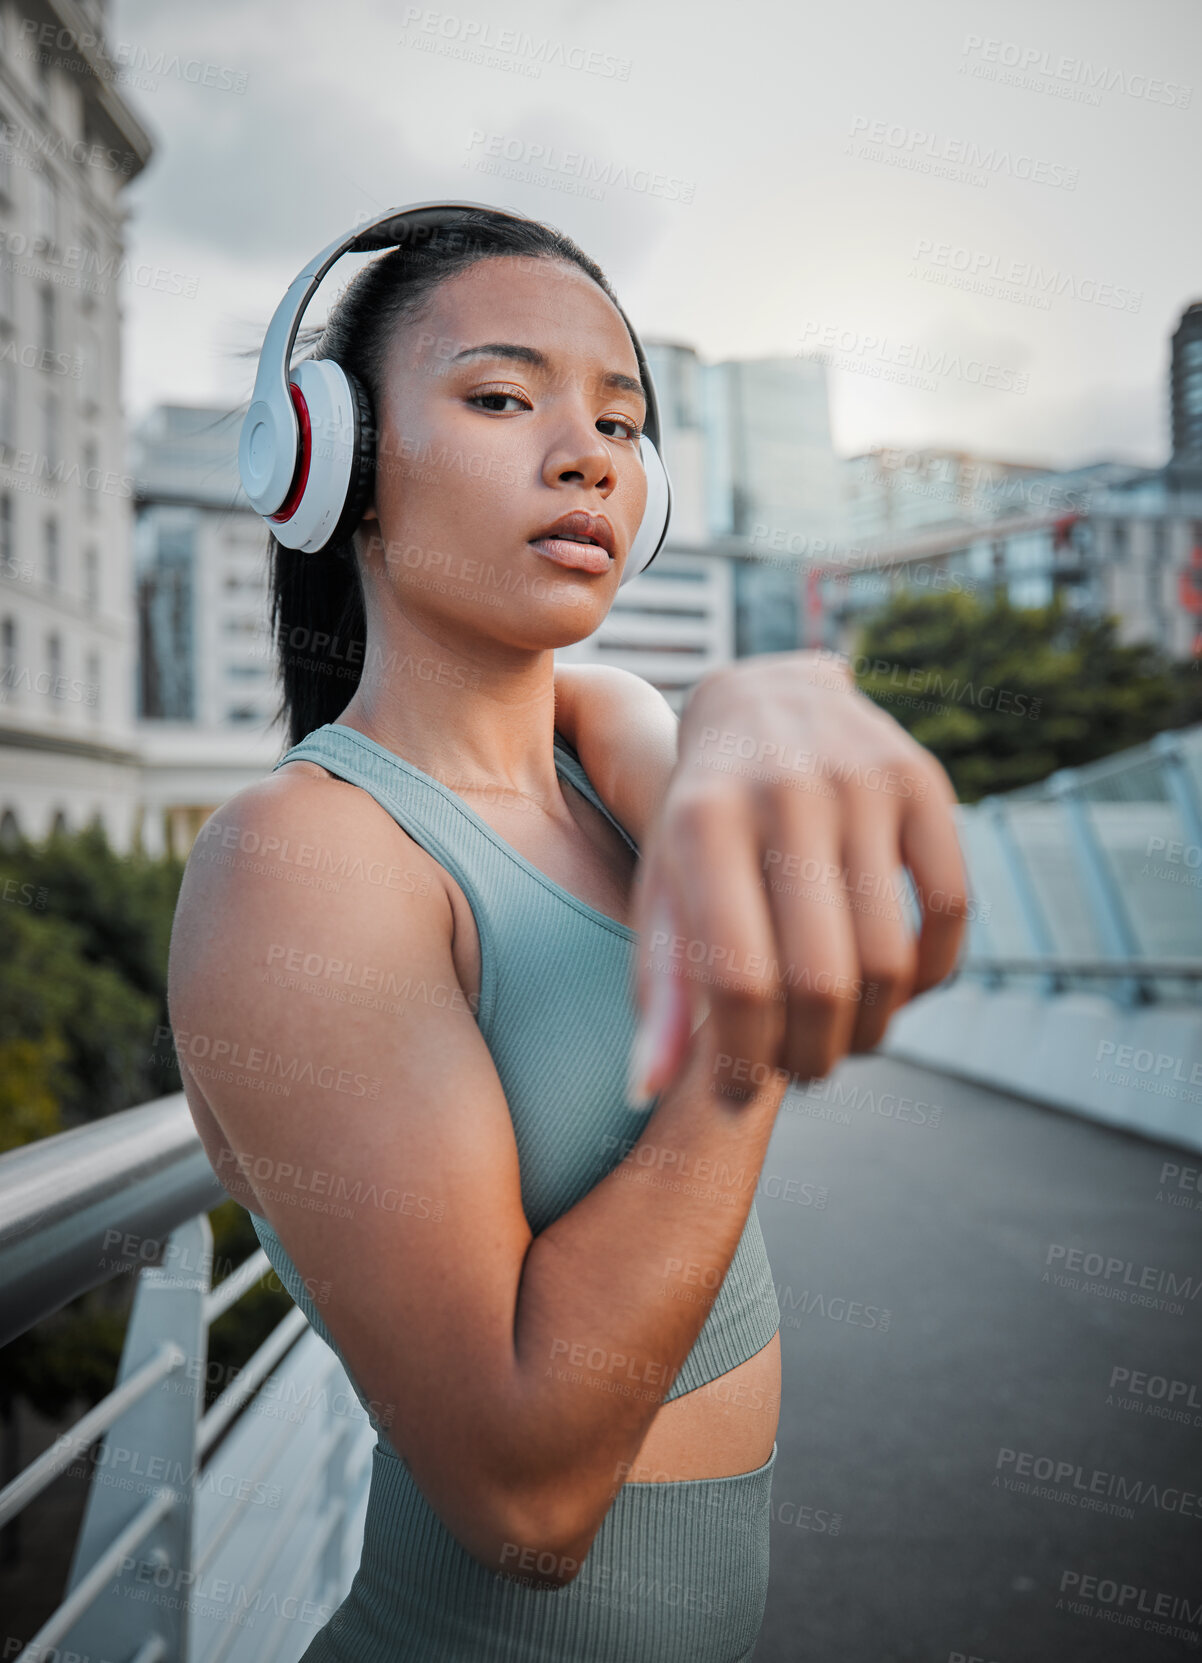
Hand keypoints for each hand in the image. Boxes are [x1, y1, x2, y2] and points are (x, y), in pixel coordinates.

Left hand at [624, 650, 968, 1105]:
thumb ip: (656, 986)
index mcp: (700, 822)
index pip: (738, 980)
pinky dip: (930, 974)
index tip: (735, 1096)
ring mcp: (860, 779)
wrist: (763, 698)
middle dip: (810, 1056)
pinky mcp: (922, 777)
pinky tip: (895, 990)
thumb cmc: (700, 818)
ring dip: (869, 1030)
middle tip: (798, 1072)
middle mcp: (782, 792)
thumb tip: (647, 1092)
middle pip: (821, 981)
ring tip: (838, 1041)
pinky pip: (951, 910)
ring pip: (889, 959)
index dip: (742, 1061)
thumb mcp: (662, 886)